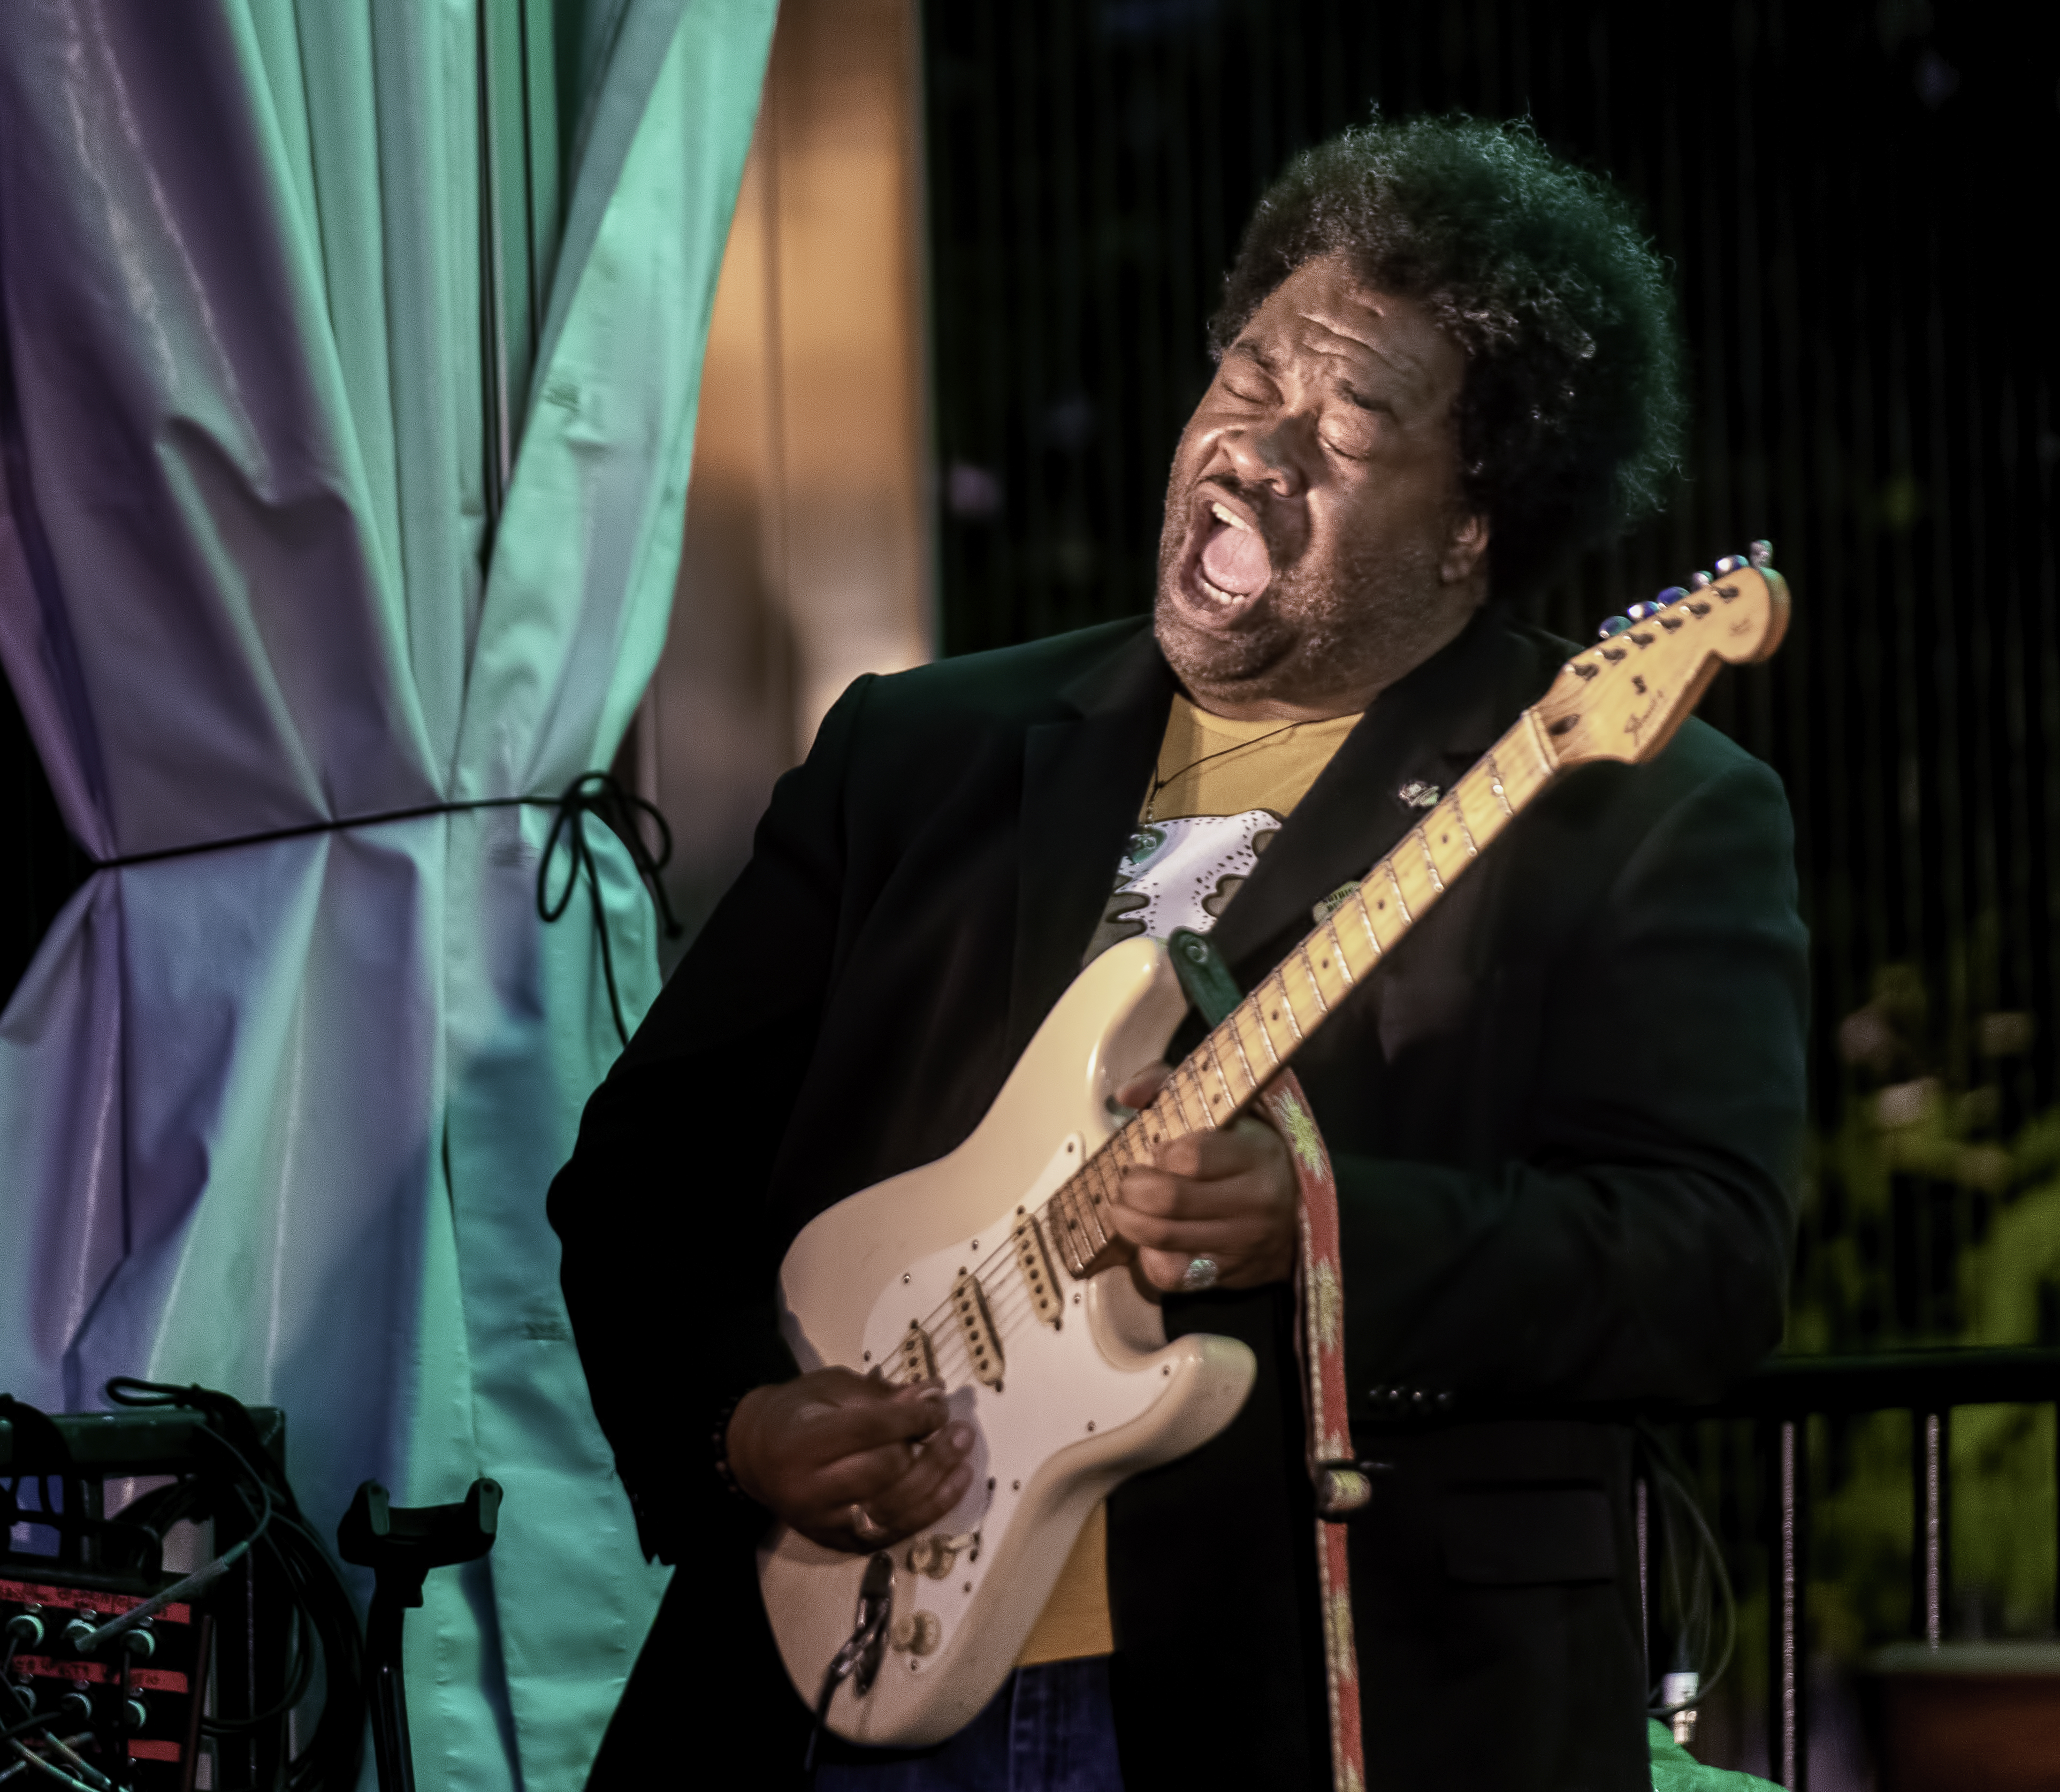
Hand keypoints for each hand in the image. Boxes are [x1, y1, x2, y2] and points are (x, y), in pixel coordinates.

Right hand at [726, 1369, 974, 1550]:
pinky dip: (929, 1509)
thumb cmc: (798, 1412)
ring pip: (893, 1509)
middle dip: (928, 1450)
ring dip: (937, 1480)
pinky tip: (955, 1483)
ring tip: (964, 1454)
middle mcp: (808, 1490)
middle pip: (883, 1473)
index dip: (912, 1416)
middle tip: (957, 1428)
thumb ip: (880, 1395)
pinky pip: (894, 1532)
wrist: (756, 1457)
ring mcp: (824, 1524)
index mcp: (799, 1443)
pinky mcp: (839, 1544)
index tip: (940, 1403)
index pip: (867, 1430)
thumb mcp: (832, 1388)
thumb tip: (933, 1393)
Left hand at [1108, 1062, 1297, 1292]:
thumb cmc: (1248, 1154)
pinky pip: (1173, 1274)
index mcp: (1255, 1153)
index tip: (1158, 1152)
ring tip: (1124, 1209)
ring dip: (1129, 1222)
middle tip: (1127, 1183)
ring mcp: (1243, 1242)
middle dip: (1132, 1190)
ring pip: (1164, 1238)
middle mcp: (1254, 1201)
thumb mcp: (1226, 1109)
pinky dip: (1149, 1259)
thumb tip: (1125, 1094)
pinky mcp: (1230, 1275)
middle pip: (1169, 1200)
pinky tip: (1148, 1242)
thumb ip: (1170, 1086)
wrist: (1298, 1210)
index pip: (1189, 1157)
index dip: (1161, 1154)